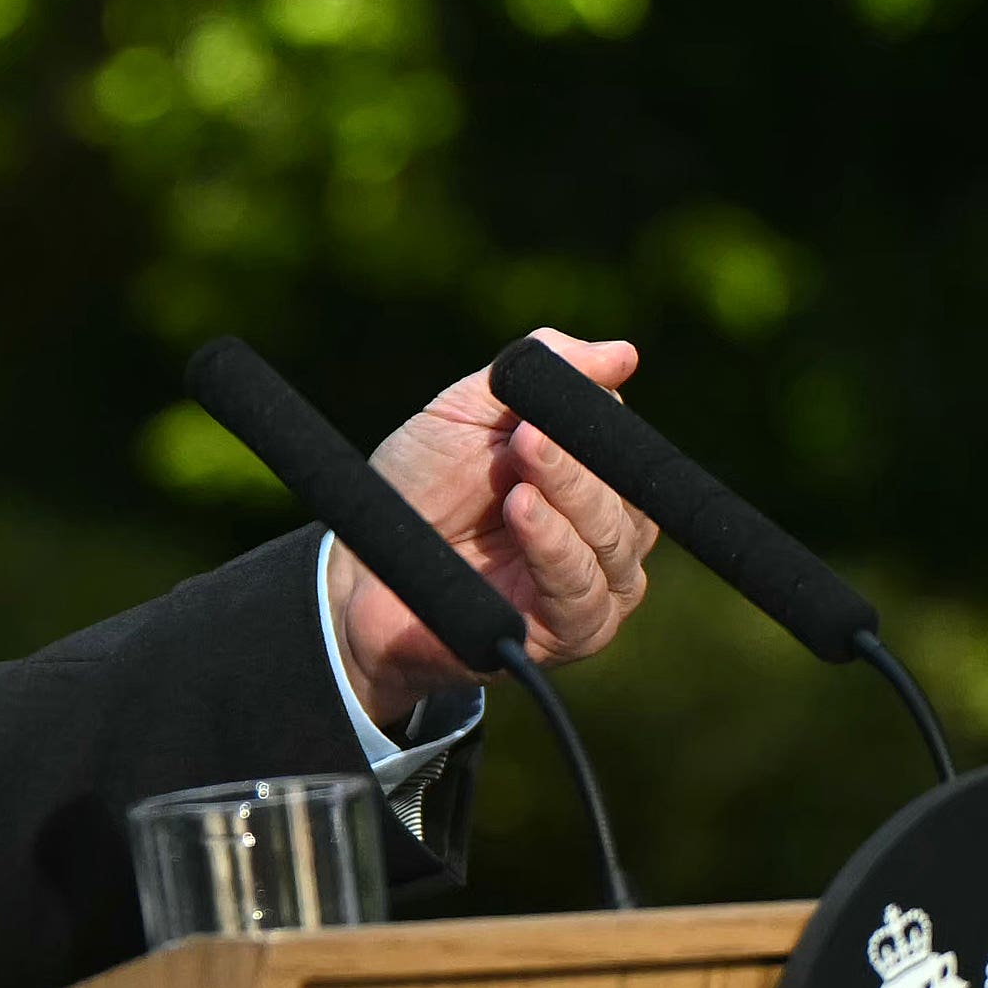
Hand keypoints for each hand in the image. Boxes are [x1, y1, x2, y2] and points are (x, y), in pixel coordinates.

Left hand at [332, 328, 658, 707]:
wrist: (361, 568)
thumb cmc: (420, 488)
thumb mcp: (468, 413)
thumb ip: (537, 376)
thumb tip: (623, 354)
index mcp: (594, 480)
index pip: (625, 447)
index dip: (599, 423)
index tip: (550, 404)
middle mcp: (607, 534)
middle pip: (627, 495)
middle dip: (576, 463)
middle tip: (525, 436)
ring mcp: (594, 586)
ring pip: (614, 541)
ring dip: (570, 499)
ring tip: (518, 479)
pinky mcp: (570, 633)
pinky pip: (583, 593)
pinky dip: (557, 549)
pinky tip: (525, 513)